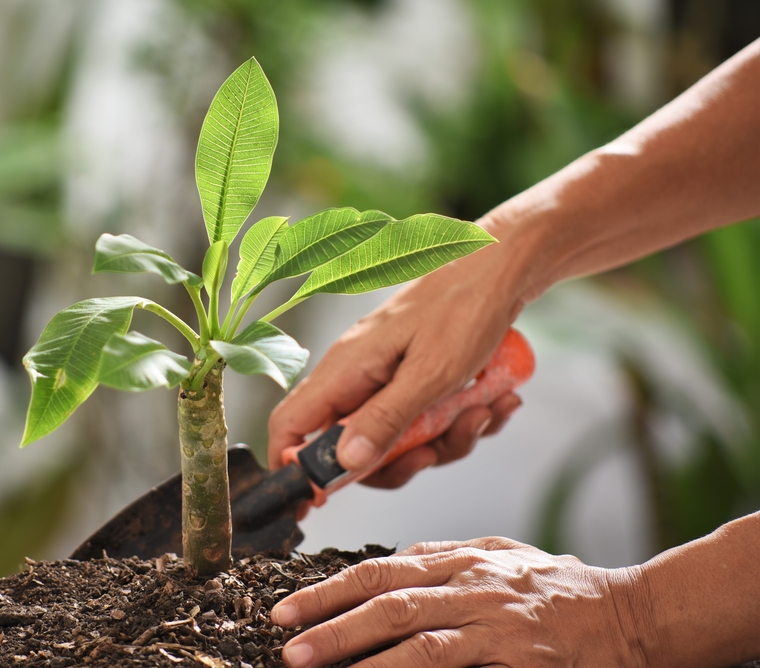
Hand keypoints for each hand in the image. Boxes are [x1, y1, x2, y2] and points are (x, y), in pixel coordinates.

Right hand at [268, 235, 529, 482]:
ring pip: (398, 440)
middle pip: (351, 449)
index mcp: (345, 370)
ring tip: (485, 411)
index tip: (322, 501)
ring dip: (445, 440)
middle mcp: (358, 377)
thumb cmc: (465, 306)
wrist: (504, 267)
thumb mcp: (431, 372)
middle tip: (435, 452)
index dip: (295, 470)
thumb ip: (386, 420)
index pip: (290, 427)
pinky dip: (461, 422)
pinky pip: (427, 423)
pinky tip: (494, 402)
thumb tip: (345, 465)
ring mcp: (387, 379)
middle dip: (399, 461)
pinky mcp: (416, 380)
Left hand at [271, 537, 642, 667]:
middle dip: (327, 615)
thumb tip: (395, 560)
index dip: (330, 586)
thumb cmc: (560, 589)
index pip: (381, 568)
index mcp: (462, 558)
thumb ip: (448, 556)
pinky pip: (445, 662)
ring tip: (308, 658)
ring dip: (352, 645)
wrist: (630, 614)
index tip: (290, 605)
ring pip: (408, 628)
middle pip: (384, 594)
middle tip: (283, 634)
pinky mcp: (512, 654)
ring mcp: (491, 618)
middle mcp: (470, 582)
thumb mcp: (500, 556)